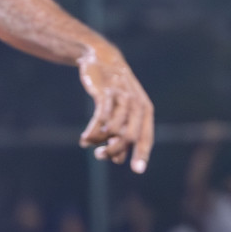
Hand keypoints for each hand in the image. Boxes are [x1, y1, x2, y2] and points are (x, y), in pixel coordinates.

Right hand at [77, 47, 154, 173]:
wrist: (103, 60)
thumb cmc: (115, 92)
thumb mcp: (122, 111)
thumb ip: (122, 135)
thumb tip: (119, 161)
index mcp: (145, 111)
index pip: (146, 137)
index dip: (142, 154)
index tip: (137, 171)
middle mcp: (137, 105)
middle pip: (130, 137)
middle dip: (114, 150)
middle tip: (100, 155)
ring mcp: (122, 98)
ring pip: (113, 129)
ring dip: (99, 141)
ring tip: (88, 143)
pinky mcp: (106, 93)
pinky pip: (100, 118)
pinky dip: (92, 132)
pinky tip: (85, 139)